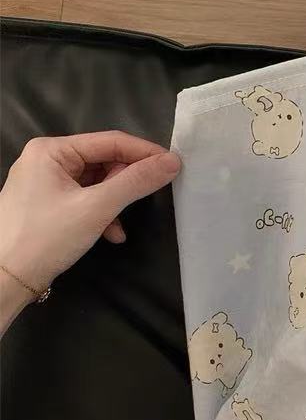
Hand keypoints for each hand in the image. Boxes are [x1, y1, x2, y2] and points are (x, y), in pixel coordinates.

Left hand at [0, 131, 180, 294]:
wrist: (5, 278)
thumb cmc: (46, 237)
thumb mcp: (97, 208)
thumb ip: (136, 182)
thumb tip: (172, 162)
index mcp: (52, 150)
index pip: (111, 141)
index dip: (145, 152)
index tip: (174, 165)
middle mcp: (47, 159)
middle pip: (104, 161)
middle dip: (125, 183)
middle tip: (144, 199)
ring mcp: (45, 181)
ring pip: (98, 182)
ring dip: (115, 203)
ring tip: (119, 225)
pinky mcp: (48, 202)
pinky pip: (86, 198)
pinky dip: (102, 213)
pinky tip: (110, 233)